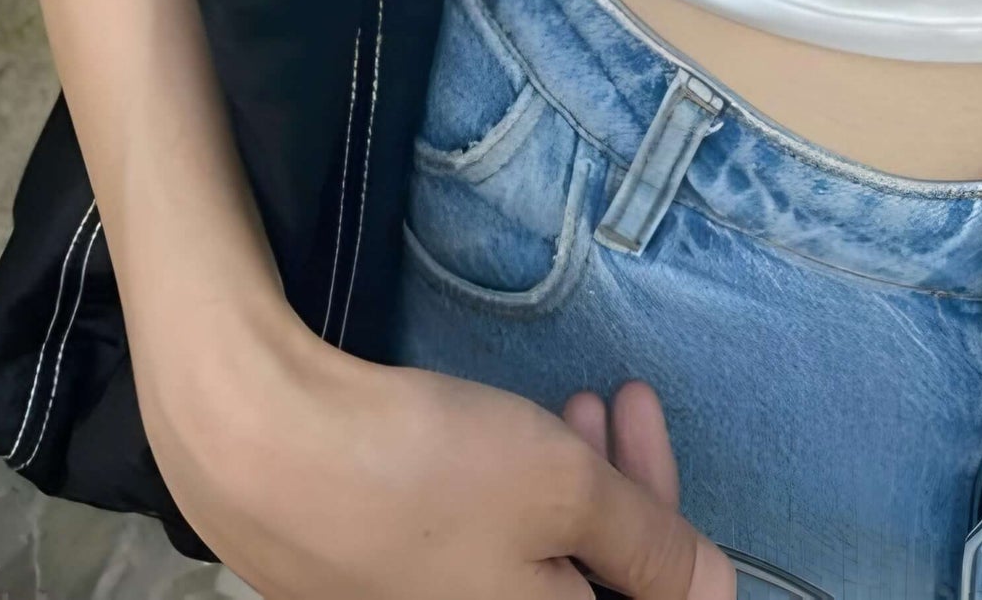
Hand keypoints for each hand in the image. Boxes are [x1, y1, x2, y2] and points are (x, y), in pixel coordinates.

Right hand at [142, 303, 736, 598]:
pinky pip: (472, 553)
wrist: (262, 450)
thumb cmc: (426, 474)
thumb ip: (651, 546)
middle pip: (585, 582)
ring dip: (565, 480)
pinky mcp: (375, 588)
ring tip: (568, 404)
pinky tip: (502, 434)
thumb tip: (718, 591)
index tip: (644, 422)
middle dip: (618, 490)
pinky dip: (505, 494)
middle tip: (613, 400)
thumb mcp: (565, 490)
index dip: (667, 522)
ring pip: (529, 561)